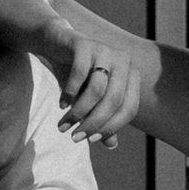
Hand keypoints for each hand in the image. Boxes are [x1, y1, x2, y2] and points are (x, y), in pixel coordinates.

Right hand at [45, 0, 142, 146]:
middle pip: (114, 101)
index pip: (129, 109)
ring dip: (79, 112)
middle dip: (94, 123)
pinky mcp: (85, 44)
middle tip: (75, 137)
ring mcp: (105, 50)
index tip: (92, 140)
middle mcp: (123, 61)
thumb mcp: (91, 100)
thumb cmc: (79, 76)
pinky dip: (69, 93)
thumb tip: (112, 145)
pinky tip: (62, 104)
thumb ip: (103, 120)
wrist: (56, 45)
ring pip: (97, 90)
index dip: (112, 127)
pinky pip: (80, 73)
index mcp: (132, 75)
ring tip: (64, 124)